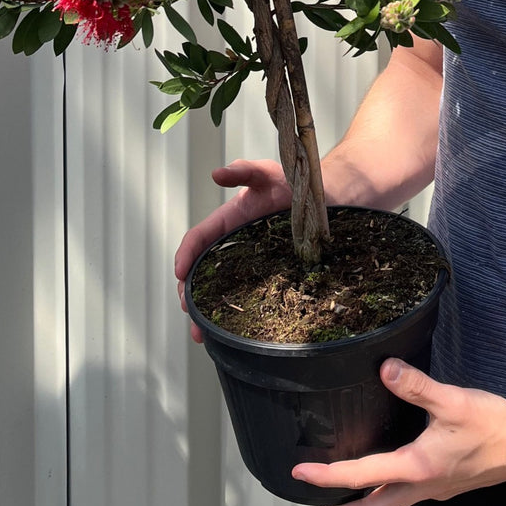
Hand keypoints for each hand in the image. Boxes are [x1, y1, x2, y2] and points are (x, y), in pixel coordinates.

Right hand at [173, 158, 290, 334]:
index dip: (185, 255)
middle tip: (189, 310)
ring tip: (201, 332)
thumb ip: (245, 170)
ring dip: (204, 311)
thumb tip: (217, 173)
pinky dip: (231, 317)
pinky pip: (245, 298)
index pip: (198, 239)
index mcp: (228, 221)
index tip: (180, 272)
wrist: (325, 199)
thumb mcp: (268, 173)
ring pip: (218, 290)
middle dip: (188, 291)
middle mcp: (233, 245)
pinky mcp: (266, 277)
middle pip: (200, 271)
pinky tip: (227, 335)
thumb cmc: (294, 183)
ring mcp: (248, 264)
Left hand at [291, 359, 505, 505]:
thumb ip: (416, 385)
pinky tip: (389, 475)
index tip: (299, 472)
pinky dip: (388, 491)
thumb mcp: (452, 401)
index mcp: (417, 468)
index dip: (327, 475)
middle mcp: (423, 486)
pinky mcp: (447, 483)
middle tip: (315, 498)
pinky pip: (408, 494)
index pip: (363, 476)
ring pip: (392, 504)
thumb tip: (384, 369)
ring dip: (366, 502)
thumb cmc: (492, 424)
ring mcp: (436, 489)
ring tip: (344, 493)